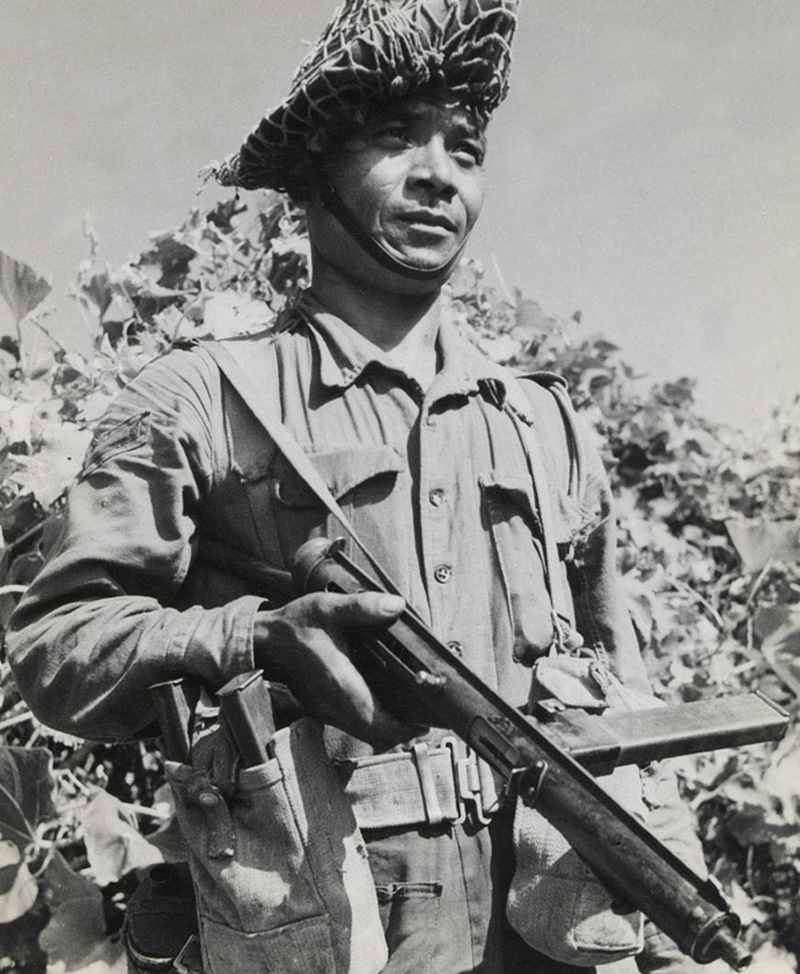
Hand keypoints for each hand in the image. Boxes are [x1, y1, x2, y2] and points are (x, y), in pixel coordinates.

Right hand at [253, 590, 418, 746]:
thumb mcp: (329, 608)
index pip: (374, 718)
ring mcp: (325, 709)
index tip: (422, 724)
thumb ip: (363, 607)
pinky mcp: (320, 708)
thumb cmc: (296, 625)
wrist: (266, 641)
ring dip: (385, 730)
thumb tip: (396, 606)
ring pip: (361, 733)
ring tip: (408, 717)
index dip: (401, 727)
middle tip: (422, 721)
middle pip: (373, 733)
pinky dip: (369, 724)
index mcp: (339, 680)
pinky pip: (350, 725)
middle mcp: (332, 701)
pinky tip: (381, 709)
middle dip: (400, 731)